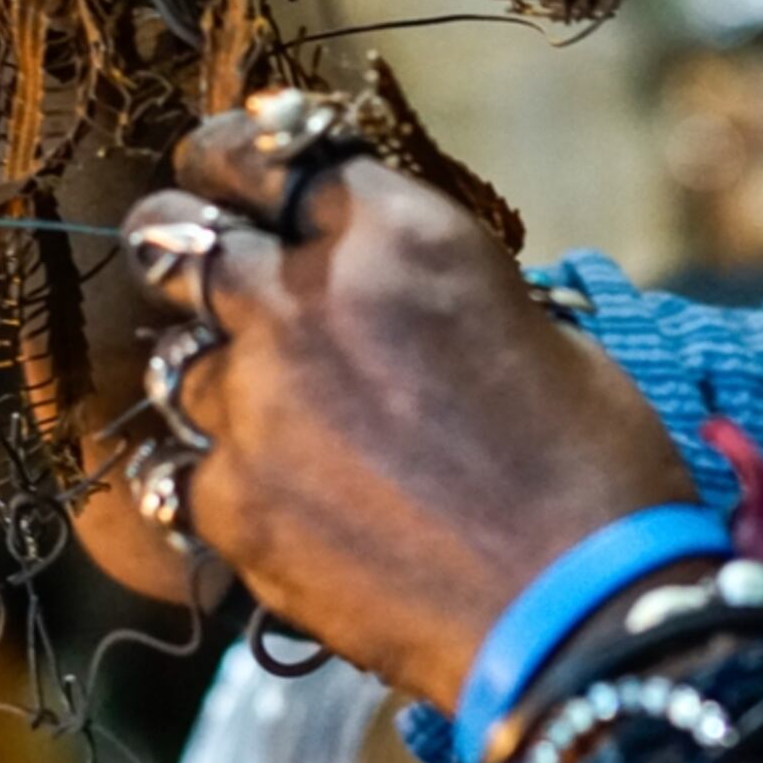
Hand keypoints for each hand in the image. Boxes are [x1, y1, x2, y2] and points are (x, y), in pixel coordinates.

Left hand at [115, 108, 697, 704]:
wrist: (577, 610)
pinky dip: (214, 477)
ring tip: (254, 399)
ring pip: (171, 361)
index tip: (221, 164)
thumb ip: (430, 293)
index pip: (271, 152)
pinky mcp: (231, 505)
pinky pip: (180, 471)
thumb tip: (387, 298)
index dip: (234, 154)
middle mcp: (304, 302)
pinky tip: (263, 495)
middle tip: (186, 253)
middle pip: (179, 238)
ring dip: (210, 371)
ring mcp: (254, 405)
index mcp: (394, 235)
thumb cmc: (591, 465)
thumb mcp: (529, 328)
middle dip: (181, 241)